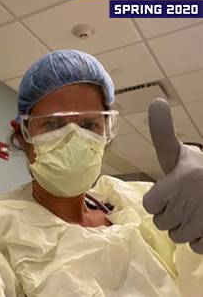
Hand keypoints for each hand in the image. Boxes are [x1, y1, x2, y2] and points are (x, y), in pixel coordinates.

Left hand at [143, 98, 202, 253]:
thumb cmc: (200, 169)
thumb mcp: (179, 151)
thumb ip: (162, 132)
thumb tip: (156, 100)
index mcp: (176, 182)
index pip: (149, 204)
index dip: (159, 198)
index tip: (172, 189)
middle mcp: (186, 206)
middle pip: (162, 222)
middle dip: (172, 212)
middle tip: (187, 198)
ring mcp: (200, 225)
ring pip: (178, 237)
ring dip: (186, 226)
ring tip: (198, 209)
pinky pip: (196, 247)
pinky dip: (201, 238)